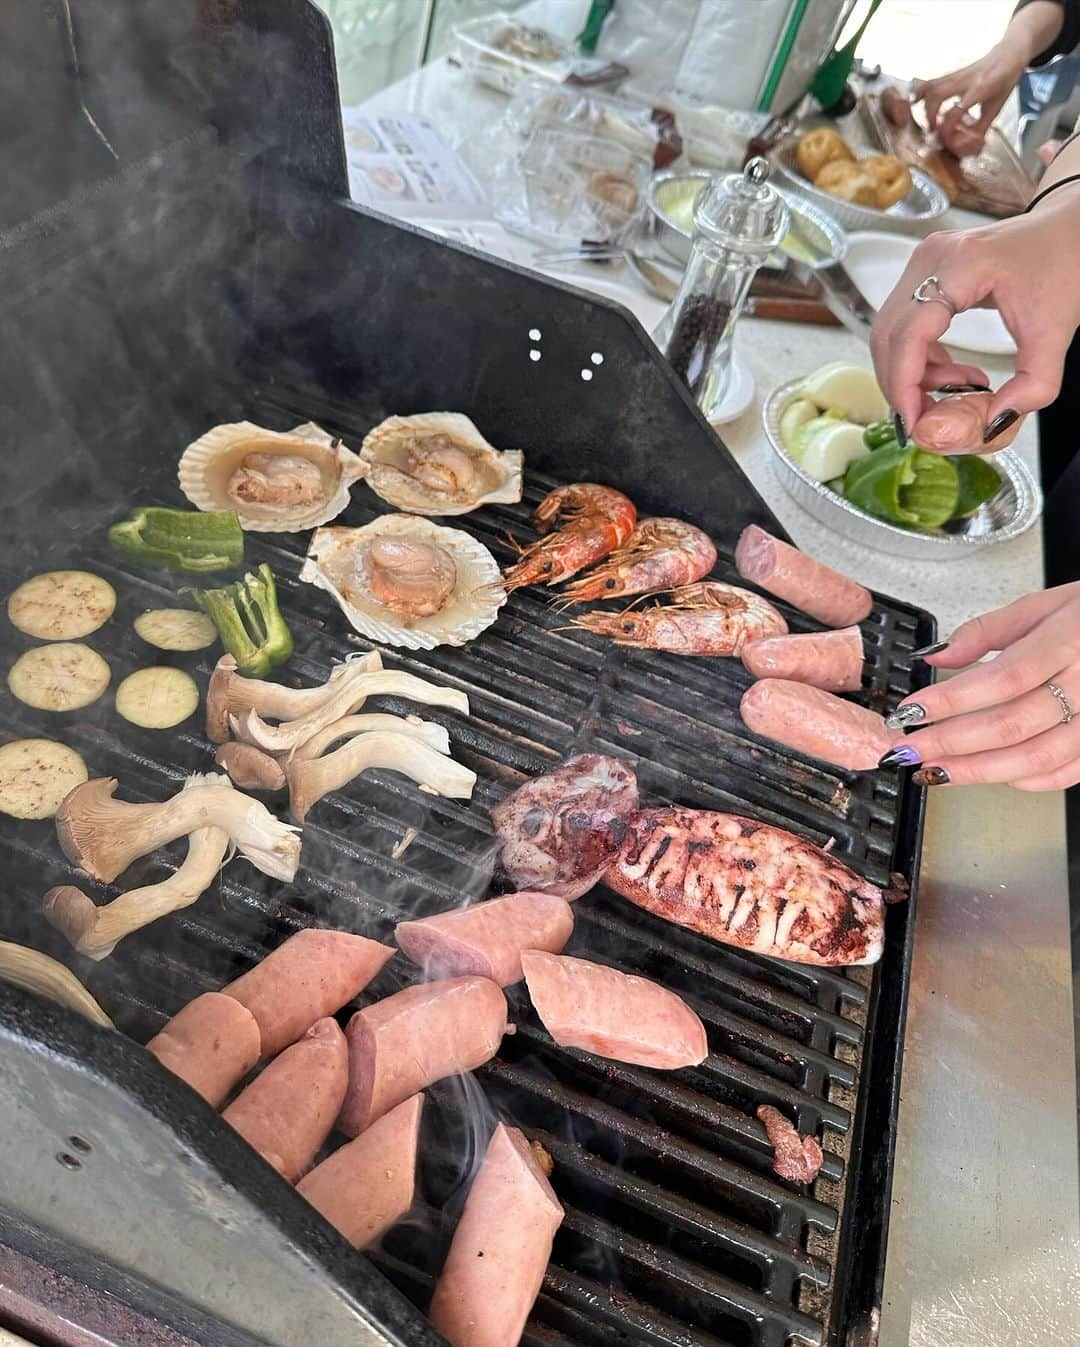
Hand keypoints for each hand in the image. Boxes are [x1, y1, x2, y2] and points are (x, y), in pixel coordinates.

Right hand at [869, 197, 1079, 440]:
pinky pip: (903, 325)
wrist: (1070, 229)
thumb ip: (1032, 386)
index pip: (910, 334)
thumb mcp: (1056, 332)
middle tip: (926, 417)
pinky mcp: (923, 272)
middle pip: (889, 336)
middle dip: (902, 385)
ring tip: (953, 389)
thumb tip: (993, 424)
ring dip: (910, 373)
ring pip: (890, 333)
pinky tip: (949, 370)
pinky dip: (918, 357)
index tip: (912, 421)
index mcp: (963, 266)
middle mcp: (932, 259)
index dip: (903, 384)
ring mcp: (923, 263)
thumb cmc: (1066, 264)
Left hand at [881, 583, 1079, 789]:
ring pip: (1036, 757)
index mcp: (1067, 642)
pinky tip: (992, 775)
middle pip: (1011, 725)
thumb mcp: (1042, 604)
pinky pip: (1065, 772)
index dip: (952, 699)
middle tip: (908, 749)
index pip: (1002, 678)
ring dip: (979, 771)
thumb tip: (936, 656)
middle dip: (951, 743)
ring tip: (936, 770)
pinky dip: (1026, 780)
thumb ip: (986, 631)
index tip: (911, 710)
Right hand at [915, 44, 1024, 152]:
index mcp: (980, 89)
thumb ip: (980, 127)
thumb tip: (966, 146)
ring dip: (924, 108)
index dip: (947, 130)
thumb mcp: (996, 107)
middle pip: (936, 97)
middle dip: (930, 118)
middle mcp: (965, 80)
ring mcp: (956, 75)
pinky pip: (931, 82)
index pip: (955, 111)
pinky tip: (915, 103)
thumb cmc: (1004, 81)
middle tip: (934, 131)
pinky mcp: (951, 74)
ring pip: (930, 88)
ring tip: (928, 121)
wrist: (1009, 54)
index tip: (946, 141)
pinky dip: (920, 93)